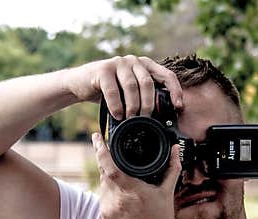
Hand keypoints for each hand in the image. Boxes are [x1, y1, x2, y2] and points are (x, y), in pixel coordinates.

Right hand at [63, 55, 183, 118]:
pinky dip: (116, 105)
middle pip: (148, 83)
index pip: (166, 75)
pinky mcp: (103, 70)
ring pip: (131, 86)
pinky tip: (117, 116)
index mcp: (145, 65)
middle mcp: (133, 61)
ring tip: (130, 119)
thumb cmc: (106, 91)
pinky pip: (113, 90)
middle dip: (148, 104)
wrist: (79, 84)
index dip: (175, 91)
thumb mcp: (128, 92)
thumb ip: (142, 96)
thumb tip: (160, 118)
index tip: (179, 107)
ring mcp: (118, 63)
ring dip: (132, 106)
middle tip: (145, 119)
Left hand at [92, 132, 181, 218]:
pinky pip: (103, 195)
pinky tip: (120, 190)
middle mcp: (116, 199)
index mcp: (131, 190)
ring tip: (121, 172)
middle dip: (106, 160)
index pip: (109, 166)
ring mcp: (108, 208)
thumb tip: (176, 150)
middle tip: (109, 148)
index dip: (101, 150)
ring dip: (108, 176)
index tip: (97, 137)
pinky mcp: (104, 215)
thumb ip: (172, 168)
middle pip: (104, 171)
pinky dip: (110, 189)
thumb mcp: (167, 194)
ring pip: (102, 183)